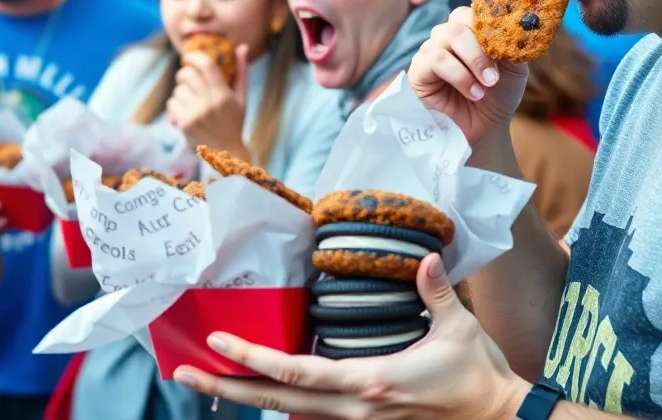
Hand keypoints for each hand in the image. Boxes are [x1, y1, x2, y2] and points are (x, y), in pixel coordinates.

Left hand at [166, 45, 248, 153]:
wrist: (226, 152)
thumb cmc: (234, 121)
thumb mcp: (242, 97)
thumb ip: (241, 71)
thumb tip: (242, 47)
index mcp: (224, 95)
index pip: (206, 65)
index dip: (194, 56)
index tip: (190, 56)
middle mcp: (209, 103)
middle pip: (187, 74)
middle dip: (185, 73)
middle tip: (189, 79)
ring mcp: (196, 114)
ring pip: (178, 89)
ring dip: (182, 91)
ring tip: (191, 100)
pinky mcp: (184, 124)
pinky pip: (172, 103)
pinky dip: (176, 104)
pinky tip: (185, 111)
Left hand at [172, 254, 529, 419]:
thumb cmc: (479, 374)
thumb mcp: (459, 328)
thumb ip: (434, 292)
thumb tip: (424, 256)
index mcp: (369, 383)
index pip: (296, 373)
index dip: (253, 359)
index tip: (216, 345)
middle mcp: (354, 410)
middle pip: (276, 401)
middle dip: (226, 387)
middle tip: (182, 372)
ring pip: (289, 415)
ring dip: (247, 398)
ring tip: (208, 382)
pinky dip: (282, 407)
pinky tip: (260, 396)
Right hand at [407, 7, 527, 145]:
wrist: (486, 129)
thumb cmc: (498, 96)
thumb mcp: (514, 69)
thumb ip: (512, 46)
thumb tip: (513, 27)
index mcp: (469, 30)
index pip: (472, 9)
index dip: (488, 20)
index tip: (507, 40)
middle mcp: (447, 36)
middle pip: (458, 20)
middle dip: (481, 47)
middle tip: (495, 75)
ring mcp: (430, 51)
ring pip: (447, 36)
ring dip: (472, 61)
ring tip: (486, 86)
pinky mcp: (418, 70)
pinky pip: (435, 59)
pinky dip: (459, 75)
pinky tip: (472, 92)